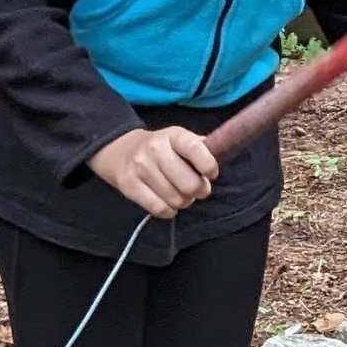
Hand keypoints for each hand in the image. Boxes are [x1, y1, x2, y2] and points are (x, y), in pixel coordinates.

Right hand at [89, 127, 217, 219]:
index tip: (211, 173)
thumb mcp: (182, 139)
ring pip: (175, 199)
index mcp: (174, 135)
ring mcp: (140, 167)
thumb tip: (223, 153)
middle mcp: (155, 149)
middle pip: (189, 183)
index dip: (209, 166)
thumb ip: (202, 148)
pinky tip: (169, 204)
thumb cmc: (164, 148)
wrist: (123, 150)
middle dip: (200, 191)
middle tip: (198, 189)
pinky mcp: (129, 186)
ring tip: (182, 194)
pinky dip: (169, 211)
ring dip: (184, 201)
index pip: (196, 149)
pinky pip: (159, 209)